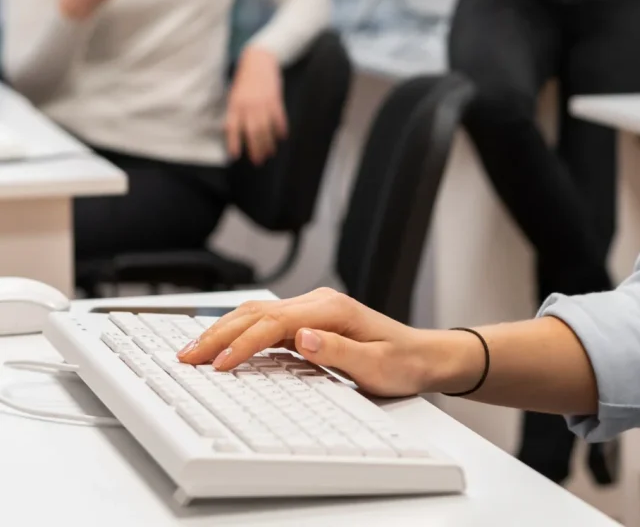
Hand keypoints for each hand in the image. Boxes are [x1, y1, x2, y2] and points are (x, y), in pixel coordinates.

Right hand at [176, 288, 481, 396]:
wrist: (424, 355)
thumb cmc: (402, 362)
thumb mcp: (374, 366)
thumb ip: (337, 350)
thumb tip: (302, 338)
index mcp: (332, 308)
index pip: (274, 322)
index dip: (243, 343)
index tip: (219, 364)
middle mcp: (319, 302)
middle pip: (258, 312)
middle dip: (219, 333)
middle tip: (186, 356)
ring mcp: (313, 308)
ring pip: (258, 313)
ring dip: (224, 330)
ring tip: (194, 350)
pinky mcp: (310, 320)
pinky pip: (267, 322)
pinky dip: (239, 330)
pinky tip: (222, 343)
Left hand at [225, 46, 287, 164]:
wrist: (259, 60)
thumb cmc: (245, 79)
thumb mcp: (234, 94)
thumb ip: (235, 112)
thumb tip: (234, 132)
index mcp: (235, 104)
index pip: (232, 127)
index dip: (233, 142)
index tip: (235, 156)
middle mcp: (248, 105)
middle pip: (252, 132)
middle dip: (255, 148)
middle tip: (258, 161)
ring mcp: (263, 102)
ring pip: (266, 128)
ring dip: (269, 143)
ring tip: (270, 152)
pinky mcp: (275, 99)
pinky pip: (278, 118)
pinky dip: (280, 129)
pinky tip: (281, 137)